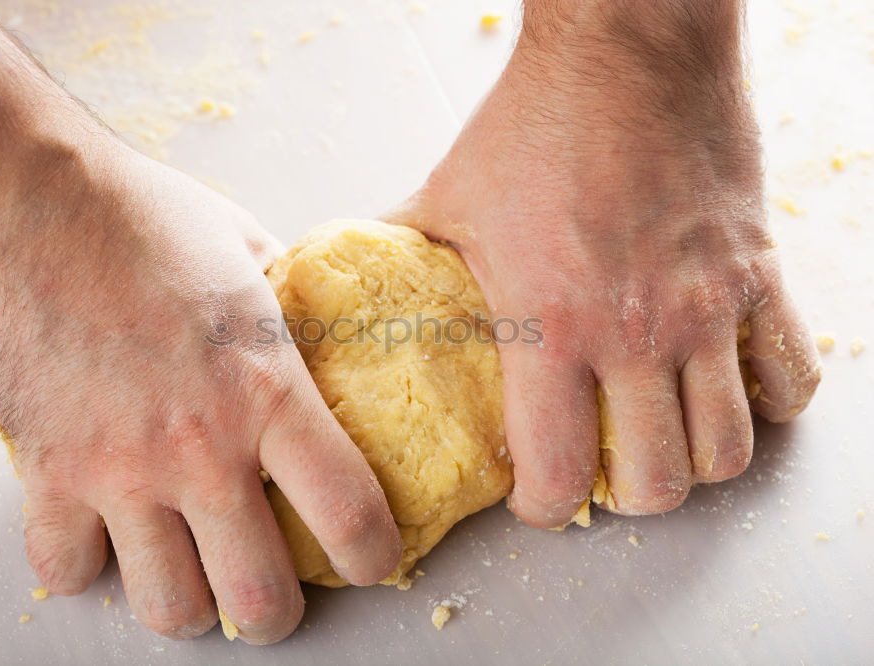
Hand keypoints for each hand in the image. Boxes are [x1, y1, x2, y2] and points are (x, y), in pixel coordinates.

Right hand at [0, 144, 401, 641]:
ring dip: (189, 604)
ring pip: (169, 608)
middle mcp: (199, 447)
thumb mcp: (251, 254)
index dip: (372, 555)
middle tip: (272, 596)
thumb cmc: (141, 217)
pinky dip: (88, 565)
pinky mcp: (48, 473)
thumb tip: (313, 337)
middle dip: (275, 615)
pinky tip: (104, 533)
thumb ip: (289, 315)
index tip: (370, 558)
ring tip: (192, 576)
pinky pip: (67, 570)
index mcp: (267, 391)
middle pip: (258, 600)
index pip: (348, 512)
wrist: (25, 201)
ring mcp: (120, 470)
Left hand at [387, 0, 819, 526]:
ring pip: (726, 449)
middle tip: (599, 469)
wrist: (625, 46)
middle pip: (657, 485)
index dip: (542, 506)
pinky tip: (724, 382)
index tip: (535, 495)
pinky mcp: (756, 274)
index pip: (556, 474)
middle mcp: (636, 331)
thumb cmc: (535, 120)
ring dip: (691, 460)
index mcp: (550, 323)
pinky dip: (766, 401)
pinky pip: (791, 376)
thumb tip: (354, 279)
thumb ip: (398, 254)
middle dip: (622, 497)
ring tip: (659, 434)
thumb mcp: (446, 195)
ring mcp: (706, 307)